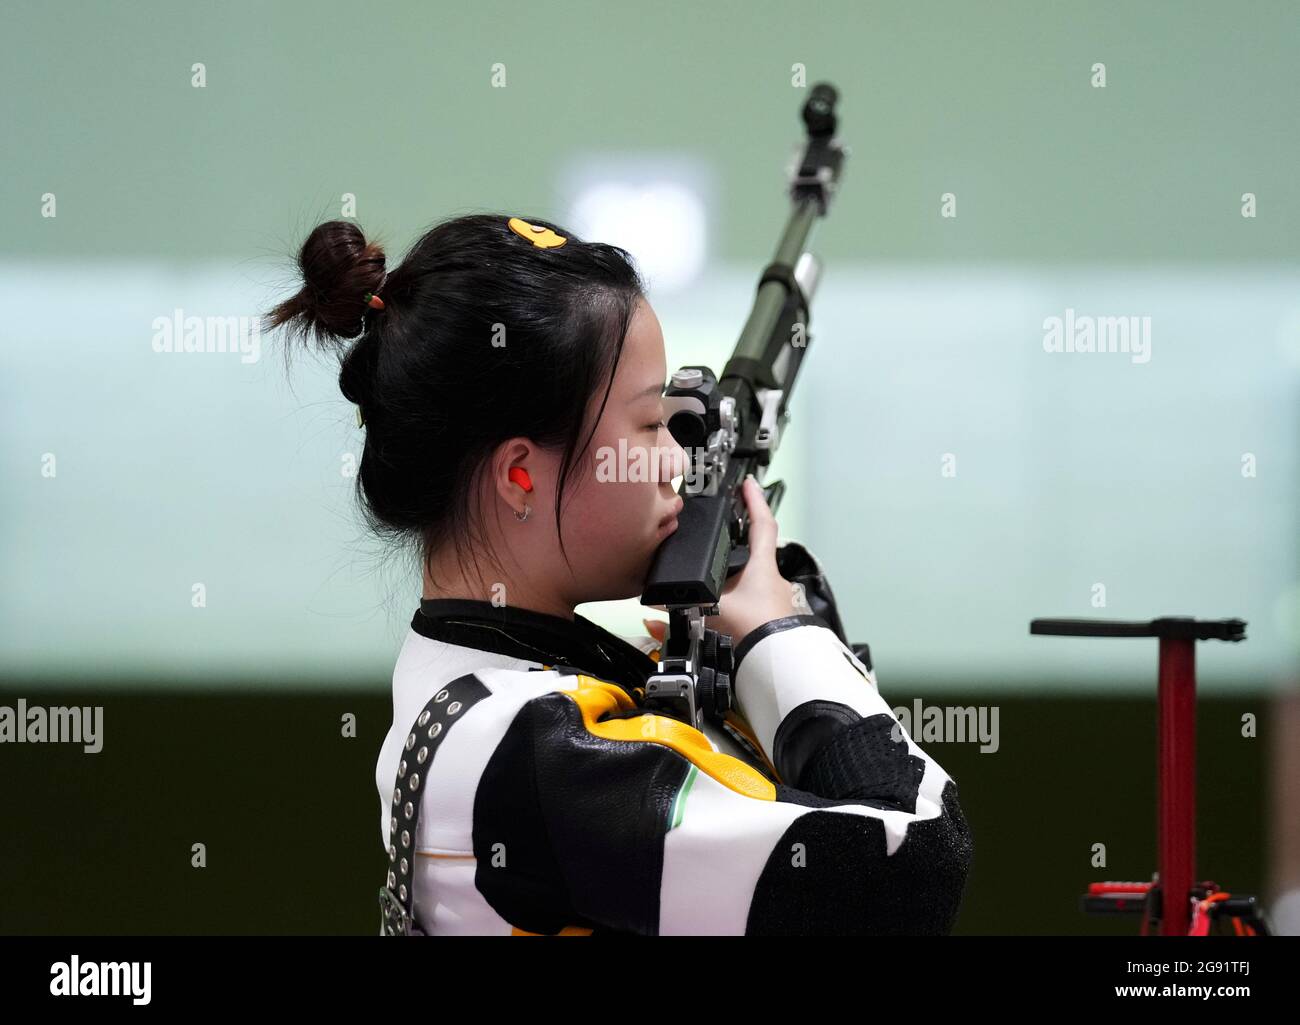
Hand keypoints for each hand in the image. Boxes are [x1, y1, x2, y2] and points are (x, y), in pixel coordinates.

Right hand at [642, 477, 800, 648]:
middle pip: (757, 549)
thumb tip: (652, 610)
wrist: (773, 662)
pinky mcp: (770, 617)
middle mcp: (770, 578)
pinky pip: (752, 601)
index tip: (748, 484)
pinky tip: (722, 610)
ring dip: (736, 574)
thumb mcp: (712, 612)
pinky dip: (736, 600)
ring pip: (753, 577)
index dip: (754, 500)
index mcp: (761, 566)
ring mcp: (773, 598)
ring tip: (715, 575)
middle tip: (726, 528)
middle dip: (740, 540)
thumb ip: (679, 610)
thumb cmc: (753, 630)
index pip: (762, 523)